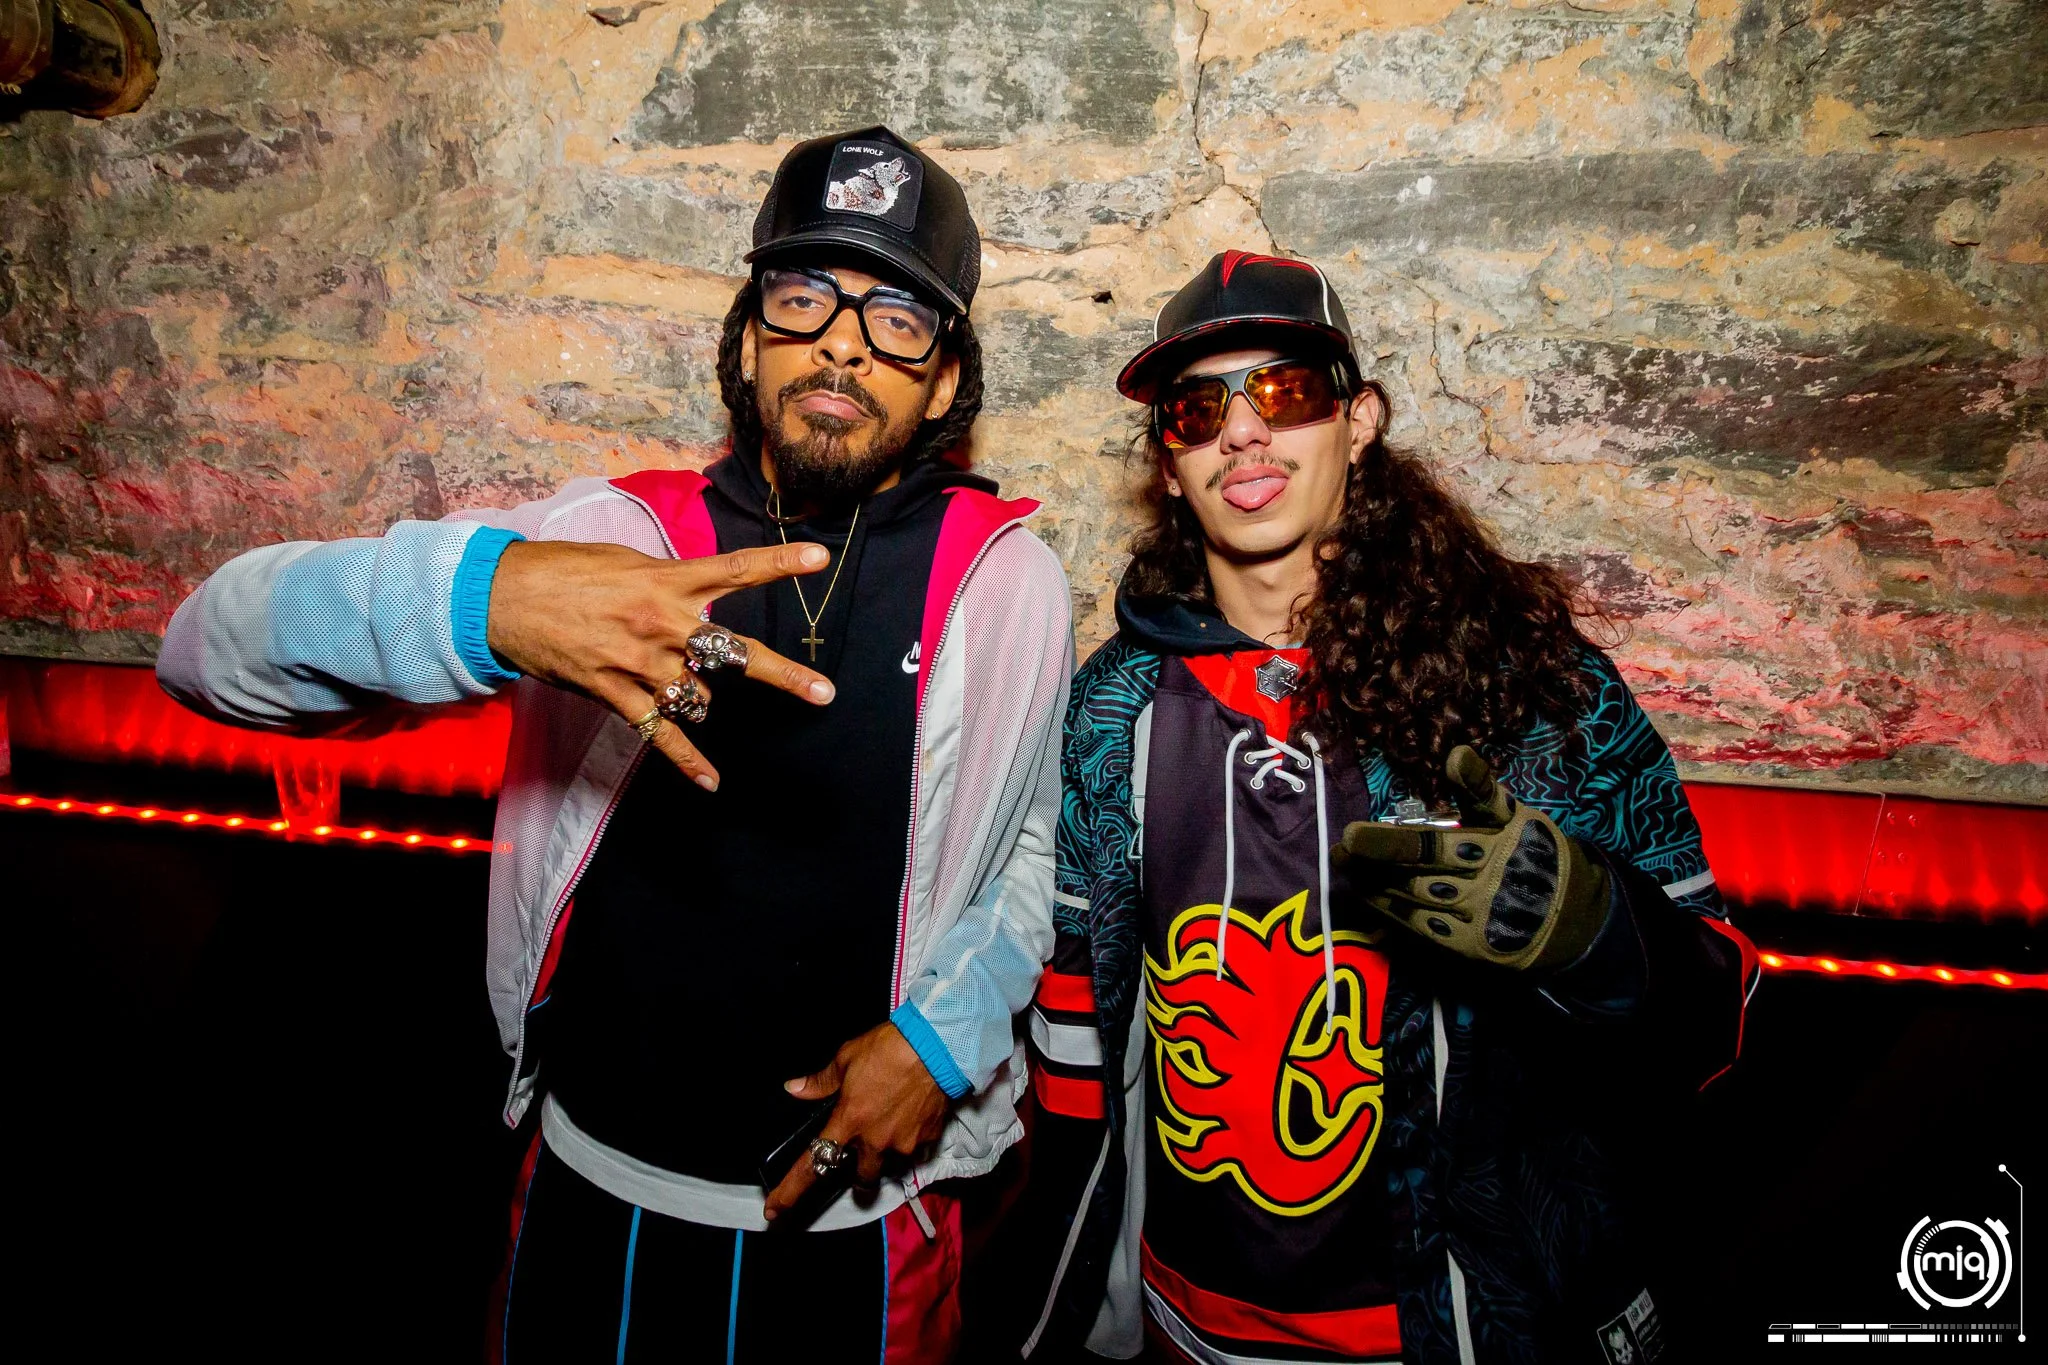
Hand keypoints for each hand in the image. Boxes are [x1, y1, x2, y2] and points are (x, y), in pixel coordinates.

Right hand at [486, 539, 835, 788]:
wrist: (503, 598)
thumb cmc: (564, 571)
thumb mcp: (625, 561)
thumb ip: (668, 579)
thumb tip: (698, 597)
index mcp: (666, 581)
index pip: (733, 570)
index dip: (778, 564)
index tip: (819, 560)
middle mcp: (662, 624)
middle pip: (735, 653)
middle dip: (783, 676)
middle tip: (824, 694)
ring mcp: (640, 663)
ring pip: (698, 696)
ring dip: (701, 698)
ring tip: (684, 689)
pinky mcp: (615, 693)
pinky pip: (660, 734)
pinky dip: (687, 760)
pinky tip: (712, 782)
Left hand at [763, 1022, 950, 1220]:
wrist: (936, 1046)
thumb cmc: (888, 1048)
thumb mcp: (847, 1057)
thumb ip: (820, 1081)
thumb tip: (794, 1089)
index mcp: (848, 1121)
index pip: (812, 1164)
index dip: (790, 1191)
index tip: (774, 1211)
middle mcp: (874, 1140)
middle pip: (862, 1179)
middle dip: (860, 1174)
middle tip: (864, 1154)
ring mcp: (903, 1144)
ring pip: (891, 1165)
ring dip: (887, 1154)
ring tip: (893, 1126)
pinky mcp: (927, 1139)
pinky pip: (916, 1150)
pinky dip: (912, 1139)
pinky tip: (913, 1117)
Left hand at [1332, 745, 1610, 972]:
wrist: (1568, 919)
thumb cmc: (1530, 853)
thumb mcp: (1514, 816)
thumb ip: (1480, 790)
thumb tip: (1455, 754)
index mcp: (1499, 838)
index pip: (1453, 824)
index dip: (1422, 815)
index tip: (1385, 810)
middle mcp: (1488, 876)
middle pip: (1424, 862)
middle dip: (1381, 852)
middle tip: (1343, 843)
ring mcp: (1477, 914)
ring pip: (1416, 896)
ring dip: (1375, 881)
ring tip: (1343, 865)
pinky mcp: (1467, 946)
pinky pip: (1421, 926)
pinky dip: (1390, 910)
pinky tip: (1366, 894)